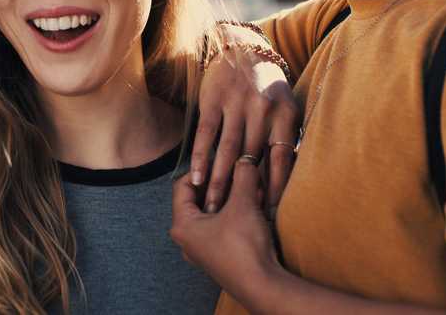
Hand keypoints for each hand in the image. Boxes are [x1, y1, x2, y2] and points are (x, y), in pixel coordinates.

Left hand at [171, 159, 281, 308]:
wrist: (263, 286)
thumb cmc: (244, 246)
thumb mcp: (243, 203)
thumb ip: (243, 176)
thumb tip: (245, 159)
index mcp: (182, 225)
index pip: (183, 185)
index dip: (202, 169)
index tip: (221, 159)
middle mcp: (188, 239)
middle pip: (199, 200)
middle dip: (220, 183)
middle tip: (237, 171)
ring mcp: (203, 250)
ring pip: (213, 213)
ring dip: (231, 197)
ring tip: (249, 185)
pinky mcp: (220, 257)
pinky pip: (223, 227)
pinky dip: (236, 213)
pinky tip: (255, 204)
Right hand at [194, 43, 300, 215]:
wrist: (242, 49)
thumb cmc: (268, 89)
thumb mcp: (287, 107)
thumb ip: (287, 139)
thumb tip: (289, 181)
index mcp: (284, 115)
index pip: (281, 158)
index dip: (274, 187)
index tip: (267, 213)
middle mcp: (262, 110)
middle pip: (252, 159)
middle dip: (242, 192)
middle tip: (235, 218)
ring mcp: (236, 104)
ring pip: (227, 151)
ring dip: (218, 181)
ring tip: (212, 207)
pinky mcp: (213, 101)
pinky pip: (206, 135)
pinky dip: (201, 159)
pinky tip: (196, 179)